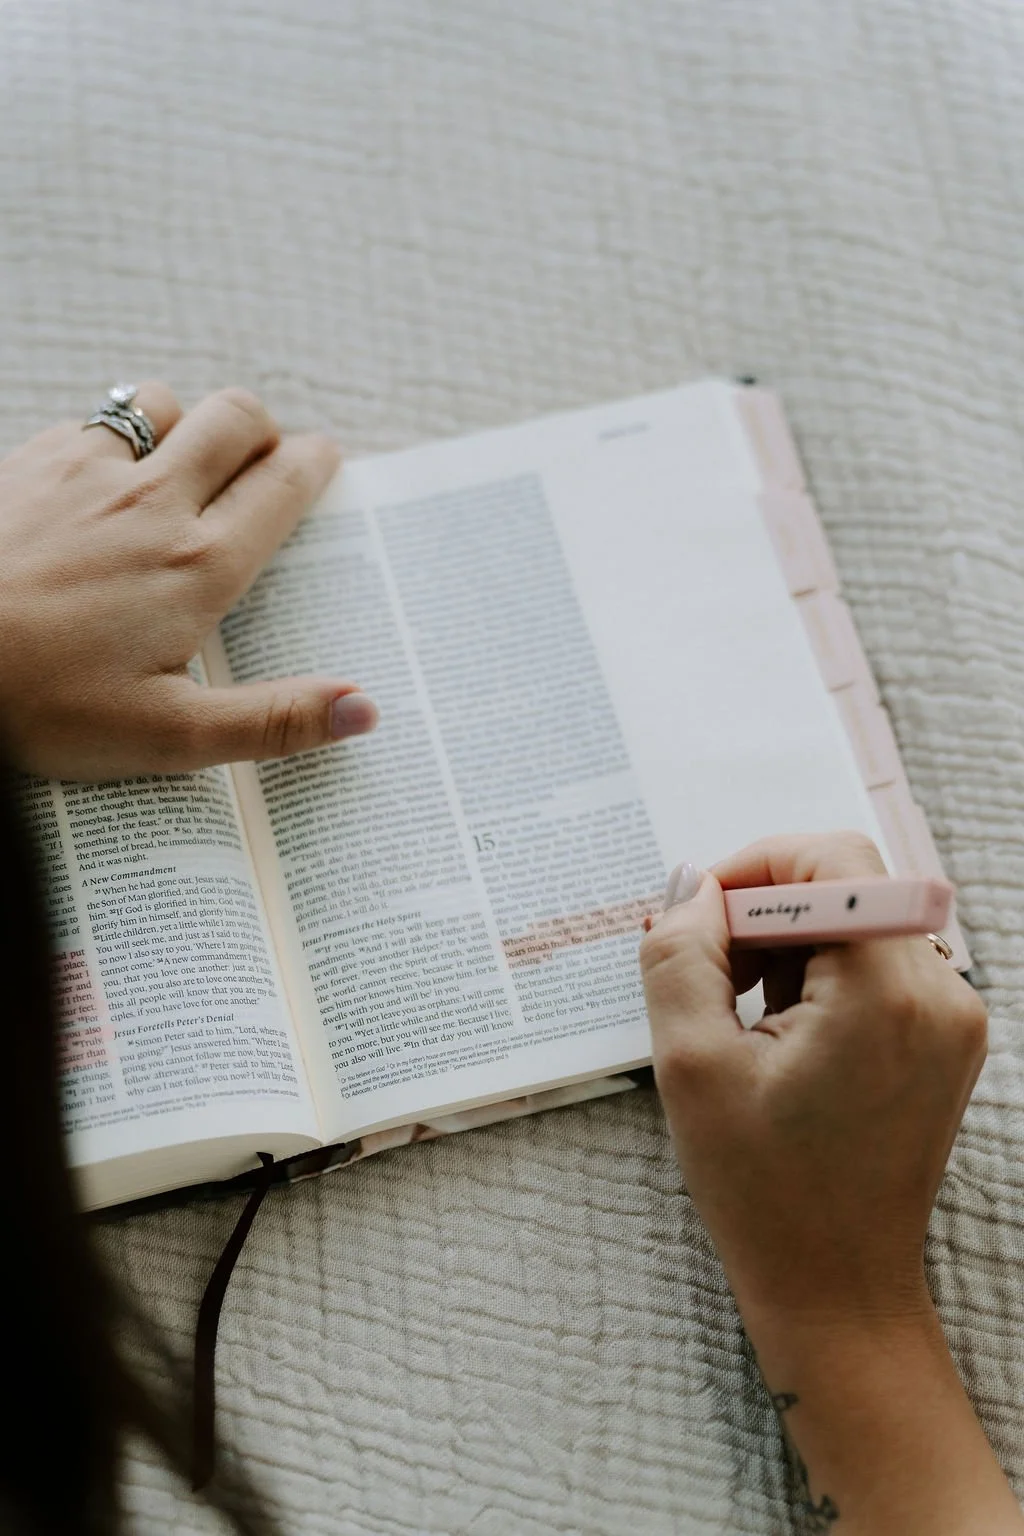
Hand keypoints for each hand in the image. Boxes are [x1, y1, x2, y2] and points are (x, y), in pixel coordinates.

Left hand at [0, 382, 377, 778]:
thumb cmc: (44, 704)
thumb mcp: (170, 736)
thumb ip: (274, 721)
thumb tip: (364, 708)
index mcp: (199, 566)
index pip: (283, 484)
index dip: (315, 464)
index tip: (324, 462)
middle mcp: (153, 501)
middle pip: (237, 417)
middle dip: (264, 428)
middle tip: (265, 461)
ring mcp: (86, 471)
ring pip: (162, 403)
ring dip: (187, 423)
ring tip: (182, 465)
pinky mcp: (28, 461)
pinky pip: (89, 421)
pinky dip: (113, 436)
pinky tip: (99, 482)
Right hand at [640, 831, 985, 1332]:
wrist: (836, 1287)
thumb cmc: (764, 1190)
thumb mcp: (692, 1065)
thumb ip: (680, 955)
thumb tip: (691, 889)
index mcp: (887, 993)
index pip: (833, 859)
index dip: (754, 868)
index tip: (698, 918)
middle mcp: (941, 993)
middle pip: (847, 886)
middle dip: (765, 912)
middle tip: (709, 974)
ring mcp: (953, 1017)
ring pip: (859, 922)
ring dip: (789, 945)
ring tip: (742, 1017)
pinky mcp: (946, 1038)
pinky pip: (878, 963)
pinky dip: (822, 974)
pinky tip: (780, 1033)